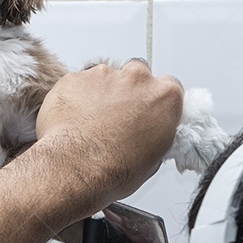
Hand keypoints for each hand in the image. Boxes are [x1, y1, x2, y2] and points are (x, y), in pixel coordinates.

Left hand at [35, 60, 182, 212]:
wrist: (75, 166)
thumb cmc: (114, 168)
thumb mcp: (153, 159)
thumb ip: (156, 134)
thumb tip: (148, 135)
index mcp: (164, 96)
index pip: (169, 86)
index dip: (156, 100)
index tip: (149, 111)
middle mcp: (137, 79)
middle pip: (136, 75)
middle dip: (129, 92)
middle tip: (118, 118)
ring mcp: (104, 75)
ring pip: (105, 78)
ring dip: (101, 95)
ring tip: (91, 123)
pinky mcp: (75, 77)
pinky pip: (78, 84)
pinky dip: (76, 97)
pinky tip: (73, 119)